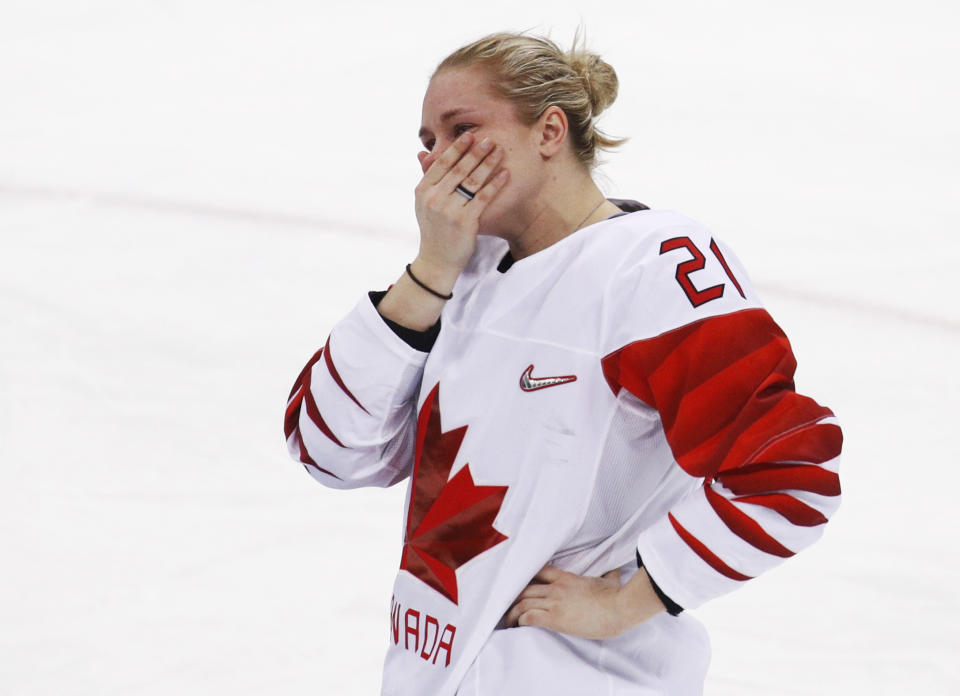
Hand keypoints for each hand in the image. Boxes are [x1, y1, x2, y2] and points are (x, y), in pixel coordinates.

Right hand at [413, 132, 508, 280]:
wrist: (437, 260)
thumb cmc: (434, 229)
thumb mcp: (424, 204)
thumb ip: (427, 179)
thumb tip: (423, 153)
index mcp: (423, 191)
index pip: (441, 164)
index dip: (456, 149)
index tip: (469, 136)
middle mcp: (434, 199)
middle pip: (458, 169)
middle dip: (475, 152)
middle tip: (489, 139)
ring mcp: (449, 211)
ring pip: (471, 181)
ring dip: (487, 163)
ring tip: (499, 151)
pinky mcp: (465, 222)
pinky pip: (483, 198)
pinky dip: (495, 184)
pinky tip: (504, 174)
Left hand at [503, 565, 666, 639]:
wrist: (620, 607)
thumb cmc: (617, 595)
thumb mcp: (610, 579)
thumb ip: (607, 574)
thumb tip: (615, 572)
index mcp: (567, 578)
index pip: (539, 571)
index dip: (527, 579)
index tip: (520, 588)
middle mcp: (556, 588)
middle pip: (525, 588)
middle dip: (513, 598)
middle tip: (508, 608)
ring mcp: (555, 601)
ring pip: (523, 602)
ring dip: (512, 612)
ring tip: (508, 622)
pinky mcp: (556, 618)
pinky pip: (530, 616)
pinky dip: (521, 621)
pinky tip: (519, 626)